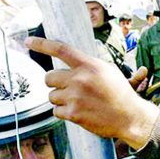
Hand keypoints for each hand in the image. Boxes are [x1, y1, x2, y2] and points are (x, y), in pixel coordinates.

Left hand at [26, 37, 158, 148]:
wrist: (131, 117)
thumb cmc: (121, 94)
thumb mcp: (108, 72)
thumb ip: (88, 66)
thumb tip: (71, 63)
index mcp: (90, 65)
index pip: (60, 50)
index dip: (41, 44)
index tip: (28, 41)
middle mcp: (80, 79)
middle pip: (49, 77)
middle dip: (56, 84)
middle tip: (69, 89)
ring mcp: (75, 97)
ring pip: (52, 96)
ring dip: (61, 100)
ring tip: (79, 103)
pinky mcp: (73, 113)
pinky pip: (56, 111)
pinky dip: (65, 113)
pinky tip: (80, 112)